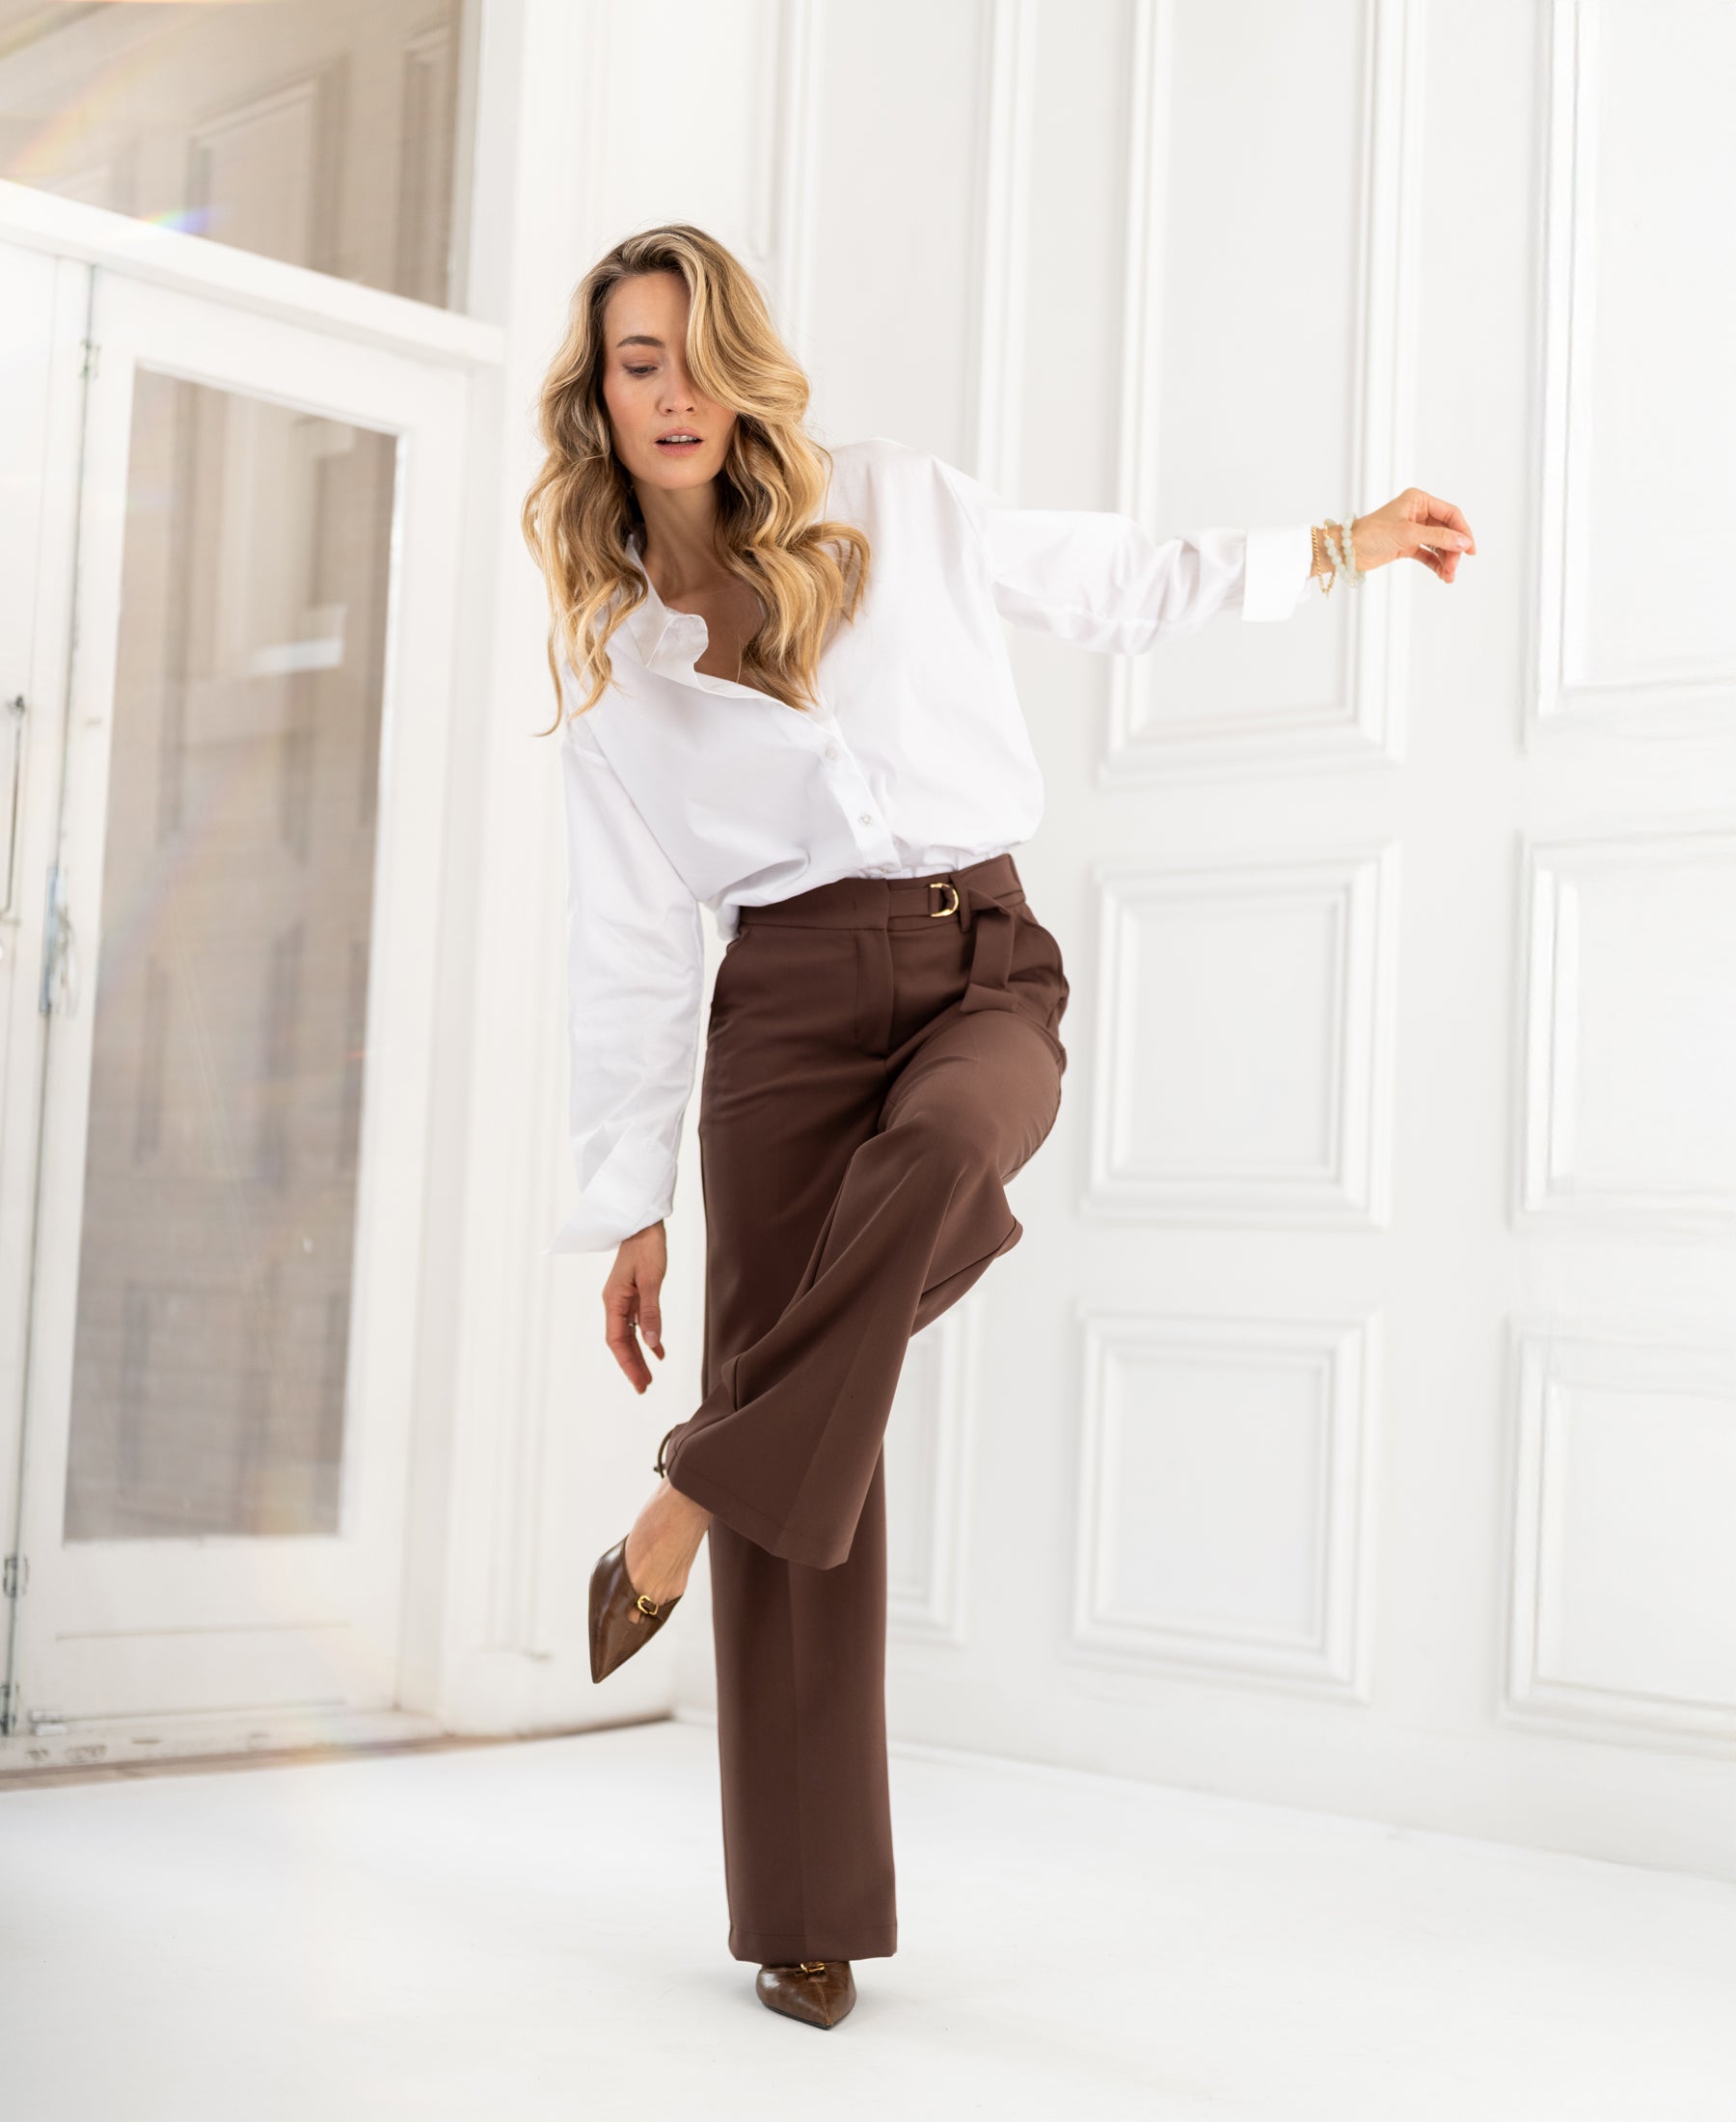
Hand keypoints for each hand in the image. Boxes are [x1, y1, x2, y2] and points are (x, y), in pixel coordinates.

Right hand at [603, 1221, 667, 1391]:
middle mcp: (615, 1303)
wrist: (643, 1222)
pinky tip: (658, 1350)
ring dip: (639, 1355)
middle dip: (632, 1365)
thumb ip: (651, 1311)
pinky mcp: (634, 1294)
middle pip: (622, 1341)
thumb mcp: (651, 1279)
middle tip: (644, 1388)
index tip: (639, 1382)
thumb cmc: (646, 1247)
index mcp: (613, 1301)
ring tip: (649, 1377)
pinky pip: (638, 1322)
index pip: (617, 1340)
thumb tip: (652, 1341)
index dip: (627, 1363)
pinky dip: (648, 1337)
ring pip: (630, 1334)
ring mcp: (624, 1299)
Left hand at [1348, 489, 1475, 582]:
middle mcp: (1418, 512)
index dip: (1463, 531)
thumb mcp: (1408, 534)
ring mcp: (1413, 529)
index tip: (1470, 550)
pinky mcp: (1406, 545)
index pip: (1450, 513)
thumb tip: (1464, 542)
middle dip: (1453, 550)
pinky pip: (1428, 553)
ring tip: (1448, 577)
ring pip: (1438, 544)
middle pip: (1447, 530)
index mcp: (1419, 500)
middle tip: (1454, 569)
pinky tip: (1441, 574)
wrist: (1346, 550)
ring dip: (1446, 560)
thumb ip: (1438, 537)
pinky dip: (1435, 563)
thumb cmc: (1372, 534)